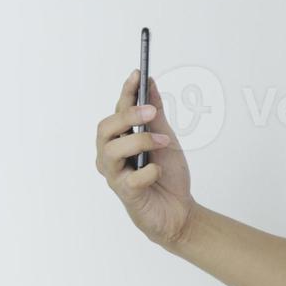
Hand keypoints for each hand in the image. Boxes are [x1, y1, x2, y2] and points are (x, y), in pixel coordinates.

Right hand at [95, 69, 195, 246]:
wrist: (180, 211)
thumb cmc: (167, 175)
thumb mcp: (165, 138)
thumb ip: (155, 114)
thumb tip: (149, 83)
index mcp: (120, 140)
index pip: (117, 111)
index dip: (125, 92)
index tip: (137, 74)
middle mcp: (111, 157)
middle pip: (105, 129)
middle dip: (127, 116)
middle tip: (151, 112)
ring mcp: (115, 176)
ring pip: (111, 151)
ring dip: (140, 142)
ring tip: (163, 142)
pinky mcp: (126, 195)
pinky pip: (131, 179)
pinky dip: (148, 172)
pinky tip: (157, 172)